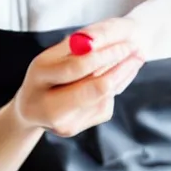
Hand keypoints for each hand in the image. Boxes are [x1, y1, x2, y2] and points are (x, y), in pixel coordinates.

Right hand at [15, 18, 143, 136]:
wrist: (32, 108)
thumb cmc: (46, 73)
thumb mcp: (53, 55)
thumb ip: (74, 46)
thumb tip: (94, 41)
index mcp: (39, 76)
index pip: (78, 67)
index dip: (105, 55)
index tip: (127, 44)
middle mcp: (49, 106)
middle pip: (97, 89)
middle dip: (121, 69)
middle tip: (138, 53)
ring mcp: (65, 123)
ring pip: (105, 97)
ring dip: (122, 77)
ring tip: (133, 60)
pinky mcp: (77, 129)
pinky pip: (104, 106)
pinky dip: (113, 90)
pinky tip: (112, 80)